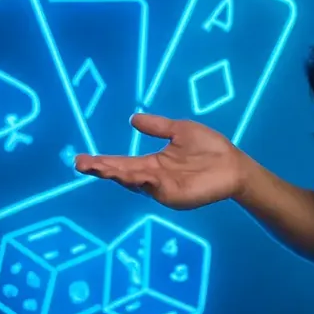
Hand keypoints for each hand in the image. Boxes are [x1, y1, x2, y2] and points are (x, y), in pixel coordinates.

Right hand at [74, 114, 247, 210]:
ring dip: (117, 175)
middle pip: (122, 174)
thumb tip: (132, 118)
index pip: (122, 163)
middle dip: (102, 170)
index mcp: (152, 163)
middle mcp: (152, 177)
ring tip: (100, 168)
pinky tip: (132, 174)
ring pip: (135, 182)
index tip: (80, 159)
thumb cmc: (209, 148)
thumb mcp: (180, 130)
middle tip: (81, 165)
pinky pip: (155, 187)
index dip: (102, 162)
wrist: (233, 164)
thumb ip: (158, 126)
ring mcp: (162, 188)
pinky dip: (142, 181)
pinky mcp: (174, 195)